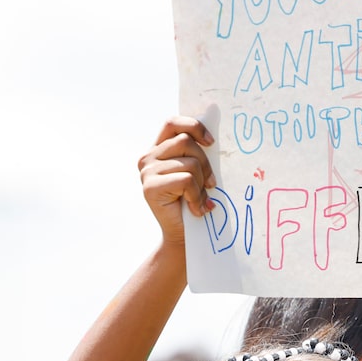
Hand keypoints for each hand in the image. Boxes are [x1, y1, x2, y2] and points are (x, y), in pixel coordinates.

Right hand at [138, 117, 215, 246]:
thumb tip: (213, 139)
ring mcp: (147, 172)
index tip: (211, 143)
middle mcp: (148, 158)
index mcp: (158, 150)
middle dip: (205, 163)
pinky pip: (186, 180)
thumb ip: (196, 155)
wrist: (182, 237)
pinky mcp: (151, 187)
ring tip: (200, 200)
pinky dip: (197, 196)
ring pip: (189, 163)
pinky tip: (196, 209)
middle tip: (211, 184)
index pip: (173, 123)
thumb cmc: (193, 204)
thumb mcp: (195, 174)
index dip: (194, 126)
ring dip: (202, 184)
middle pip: (186, 142)